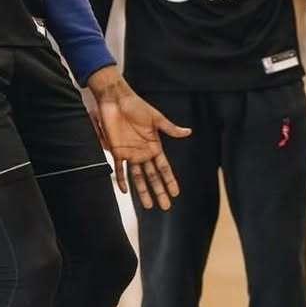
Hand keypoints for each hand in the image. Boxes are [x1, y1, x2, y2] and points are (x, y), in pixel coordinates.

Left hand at [87, 66, 189, 209]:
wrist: (116, 100)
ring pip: (138, 177)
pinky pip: (119, 169)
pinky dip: (122, 180)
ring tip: (149, 206)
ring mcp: (130, 154)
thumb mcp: (156, 118)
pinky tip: (125, 192)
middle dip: (159, 191)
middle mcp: (143, 153)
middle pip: (153, 176)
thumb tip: (188, 132)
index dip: (170, 180)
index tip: (176, 193)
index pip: (164, 168)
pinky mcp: (117, 151)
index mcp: (154, 146)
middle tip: (166, 207)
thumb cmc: (136, 106)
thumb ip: (170, 128)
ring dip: (143, 191)